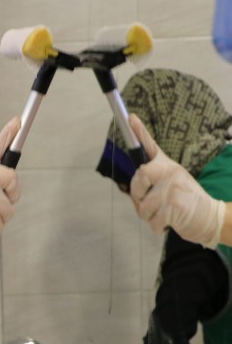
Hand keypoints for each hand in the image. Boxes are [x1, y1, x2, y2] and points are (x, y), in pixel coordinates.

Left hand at [129, 115, 224, 248]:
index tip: (130, 117)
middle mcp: (171, 172)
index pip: (152, 147)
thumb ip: (154, 181)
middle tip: (148, 203)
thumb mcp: (173, 185)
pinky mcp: (174, 205)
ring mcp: (173, 188)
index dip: (139, 131)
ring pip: (142, 204)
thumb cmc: (187, 203)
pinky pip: (151, 219)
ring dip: (148, 216)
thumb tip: (135, 186)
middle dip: (137, 195)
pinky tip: (168, 223)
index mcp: (168, 166)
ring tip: (163, 214)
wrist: (213, 218)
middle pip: (139, 176)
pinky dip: (156, 226)